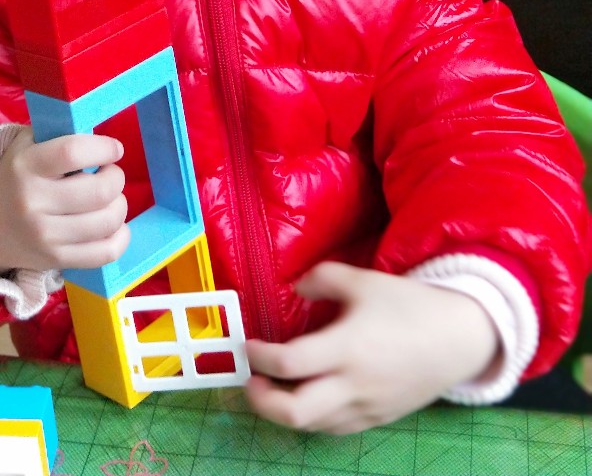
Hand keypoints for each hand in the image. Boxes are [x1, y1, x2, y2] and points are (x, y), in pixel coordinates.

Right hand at [0, 127, 128, 274]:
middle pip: (100, 191)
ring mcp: (45, 237)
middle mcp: (33, 204)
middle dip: (115, 177)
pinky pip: (106, 252)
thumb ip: (58, 135)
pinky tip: (113, 225)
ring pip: (108, 221)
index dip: (103, 148)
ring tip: (110, 198)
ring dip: (120, 205)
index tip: (114, 149)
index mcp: (26, 167)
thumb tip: (99, 135)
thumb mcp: (26, 146)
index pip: (73, 152)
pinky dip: (120, 237)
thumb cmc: (19, 177)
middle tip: (110, 173)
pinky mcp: (56, 260)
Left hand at [245, 262, 499, 434]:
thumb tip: (295, 288)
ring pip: (313, 425)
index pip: (288, 363)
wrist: (458, 339)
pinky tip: (307, 396)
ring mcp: (366, 407)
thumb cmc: (409, 305)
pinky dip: (313, 417)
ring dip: (285, 411)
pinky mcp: (377, 419)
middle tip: (250, 380)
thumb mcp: (364, 280)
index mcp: (347, 347)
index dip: (259, 356)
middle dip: (262, 401)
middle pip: (294, 412)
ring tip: (273, 387)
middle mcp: (353, 384)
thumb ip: (322, 278)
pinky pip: (335, 428)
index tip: (248, 344)